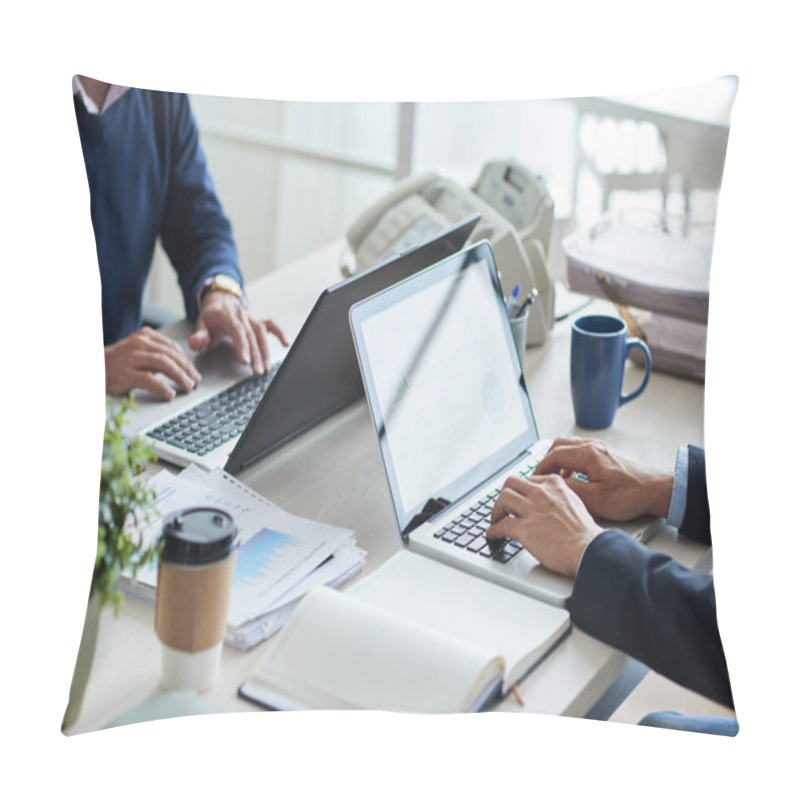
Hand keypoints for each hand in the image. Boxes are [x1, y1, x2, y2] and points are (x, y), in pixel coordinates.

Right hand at [104, 327, 201, 400]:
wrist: (89, 370)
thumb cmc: (114, 364)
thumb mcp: (136, 353)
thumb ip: (155, 355)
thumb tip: (181, 367)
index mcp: (144, 336)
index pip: (172, 347)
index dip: (186, 361)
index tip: (194, 372)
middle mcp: (139, 344)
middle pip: (171, 355)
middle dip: (187, 369)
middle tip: (196, 382)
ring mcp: (131, 358)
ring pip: (164, 364)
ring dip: (180, 377)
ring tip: (188, 387)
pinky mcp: (124, 373)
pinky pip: (148, 379)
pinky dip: (162, 387)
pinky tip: (170, 394)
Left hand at [188, 291, 288, 374]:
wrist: (220, 301)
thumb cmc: (211, 317)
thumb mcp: (200, 325)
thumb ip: (198, 336)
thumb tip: (196, 342)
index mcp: (226, 315)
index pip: (237, 330)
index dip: (242, 345)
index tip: (245, 361)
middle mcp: (241, 315)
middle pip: (251, 335)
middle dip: (256, 354)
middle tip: (257, 371)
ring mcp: (251, 318)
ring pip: (261, 333)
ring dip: (265, 351)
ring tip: (265, 367)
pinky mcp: (258, 321)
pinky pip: (271, 325)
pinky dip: (279, 333)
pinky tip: (285, 344)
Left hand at [486, 475, 601, 576]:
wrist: (588, 548)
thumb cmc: (584, 532)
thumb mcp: (574, 503)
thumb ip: (558, 498)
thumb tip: (548, 504)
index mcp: (554, 485)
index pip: (528, 480)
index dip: (520, 490)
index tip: (518, 497)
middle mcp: (540, 493)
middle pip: (511, 484)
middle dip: (504, 494)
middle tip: (503, 505)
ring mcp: (531, 509)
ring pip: (502, 499)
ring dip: (496, 510)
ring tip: (496, 519)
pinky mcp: (524, 528)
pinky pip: (501, 526)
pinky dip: (493, 530)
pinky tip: (493, 534)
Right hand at [533, 437, 673, 521]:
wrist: (656, 490)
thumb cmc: (630, 495)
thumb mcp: (595, 499)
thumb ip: (570, 490)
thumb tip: (553, 485)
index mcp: (587, 454)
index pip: (554, 454)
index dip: (540, 467)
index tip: (533, 478)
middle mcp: (592, 446)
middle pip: (559, 444)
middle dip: (546, 460)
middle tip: (540, 476)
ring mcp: (600, 448)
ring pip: (569, 445)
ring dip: (558, 459)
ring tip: (555, 477)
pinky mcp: (605, 454)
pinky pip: (580, 450)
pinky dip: (570, 460)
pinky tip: (572, 477)